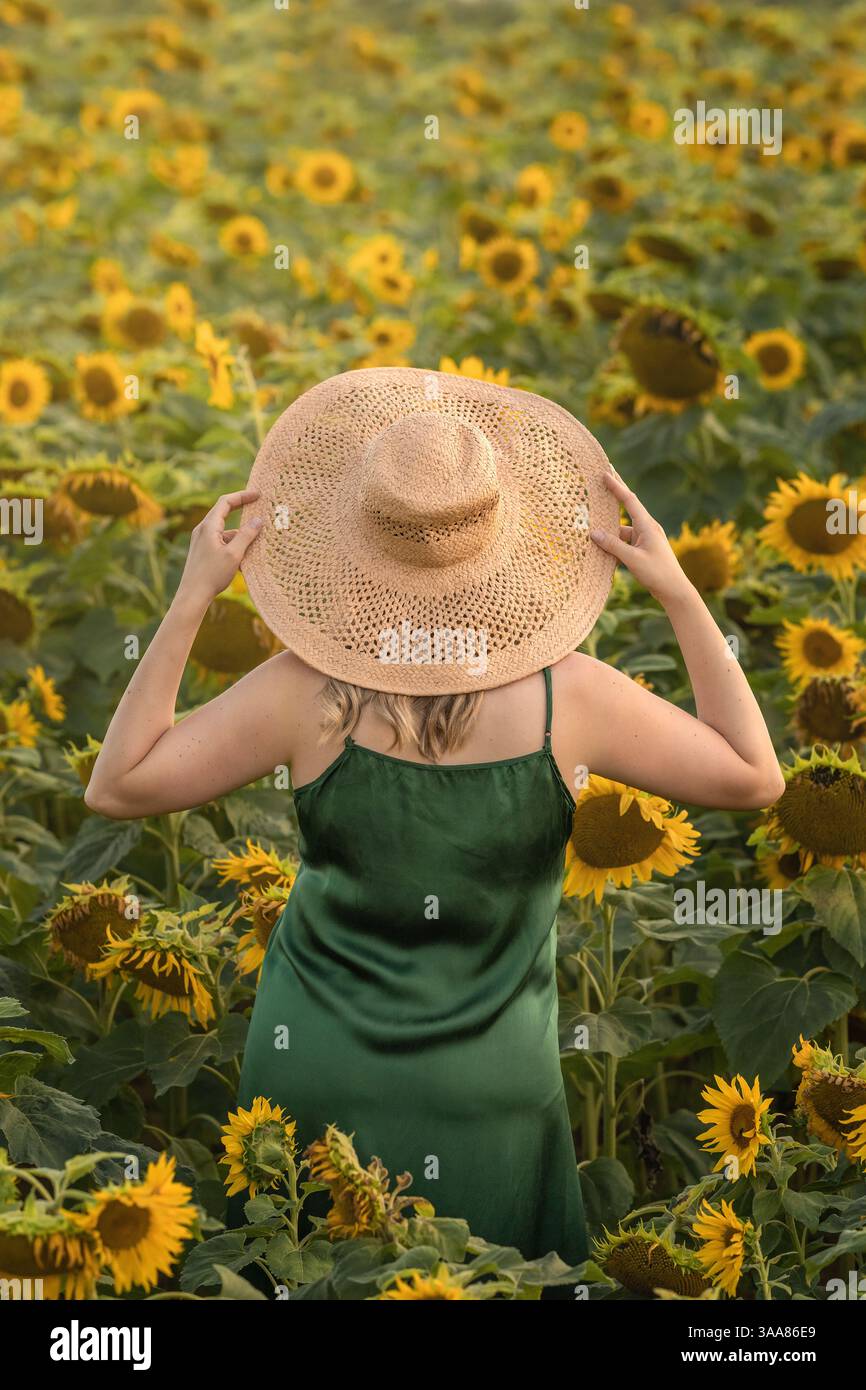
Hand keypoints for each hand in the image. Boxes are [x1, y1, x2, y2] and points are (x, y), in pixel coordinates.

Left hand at [175, 489, 261, 607]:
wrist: (192, 595)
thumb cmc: (212, 575)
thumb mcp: (234, 554)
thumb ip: (247, 535)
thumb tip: (258, 520)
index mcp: (209, 526)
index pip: (226, 502)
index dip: (243, 496)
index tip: (258, 495)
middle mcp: (203, 530)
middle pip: (224, 513)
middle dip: (243, 512)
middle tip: (260, 509)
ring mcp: (202, 541)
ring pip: (225, 532)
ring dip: (241, 536)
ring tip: (257, 546)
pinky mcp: (203, 552)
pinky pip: (222, 543)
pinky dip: (234, 548)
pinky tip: (244, 563)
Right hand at [590, 471, 692, 605]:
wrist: (675, 591)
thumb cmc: (658, 573)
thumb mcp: (632, 559)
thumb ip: (613, 545)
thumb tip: (593, 533)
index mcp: (647, 525)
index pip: (629, 500)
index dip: (616, 486)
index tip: (605, 472)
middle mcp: (647, 528)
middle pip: (627, 508)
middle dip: (615, 494)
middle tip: (603, 478)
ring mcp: (646, 539)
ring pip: (622, 530)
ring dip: (609, 531)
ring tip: (591, 529)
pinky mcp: (644, 550)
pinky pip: (625, 543)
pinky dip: (614, 544)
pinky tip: (602, 550)